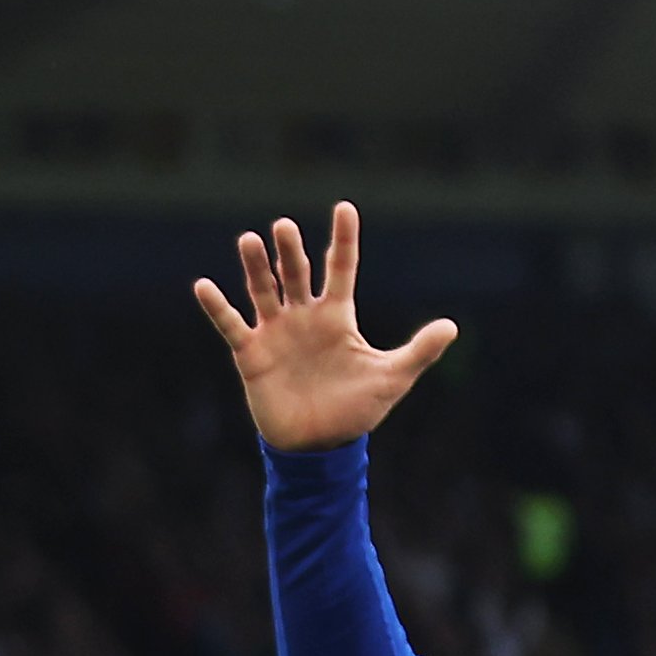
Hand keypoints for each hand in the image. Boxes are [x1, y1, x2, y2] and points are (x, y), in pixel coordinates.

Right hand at [192, 203, 456, 452]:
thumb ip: (418, 351)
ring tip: (250, 240)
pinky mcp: (252, 354)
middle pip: (296, 272)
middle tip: (284, 228)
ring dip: (255, 266)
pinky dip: (217, 307)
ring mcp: (276, 332)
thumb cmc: (354, 412)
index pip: (341, 268)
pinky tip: (204, 285)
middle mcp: (304, 316)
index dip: (344, 239)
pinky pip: (231, 324)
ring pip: (263, 289)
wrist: (318, 448)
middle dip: (290, 250)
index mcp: (337, 316)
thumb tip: (452, 327)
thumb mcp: (391, 379)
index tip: (345, 208)